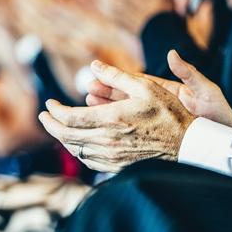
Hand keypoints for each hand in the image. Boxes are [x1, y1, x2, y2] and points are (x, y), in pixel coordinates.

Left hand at [38, 60, 195, 172]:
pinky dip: (78, 150)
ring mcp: (112, 157)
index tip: (49, 103)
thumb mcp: (146, 87)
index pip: (69, 118)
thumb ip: (117, 76)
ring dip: (62, 138)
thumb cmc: (169, 113)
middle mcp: (108, 140)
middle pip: (66, 136)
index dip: (54, 111)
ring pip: (76, 150)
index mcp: (112, 119)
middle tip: (45, 116)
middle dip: (50, 125)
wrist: (187, 145)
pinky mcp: (118, 167)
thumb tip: (94, 65)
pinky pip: (89, 161)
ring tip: (58, 127)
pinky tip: (78, 142)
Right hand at [87, 50, 231, 129]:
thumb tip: (171, 54)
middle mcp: (159, 107)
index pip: (137, 83)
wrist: (227, 145)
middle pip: (127, 98)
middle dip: (106, 94)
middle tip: (86, 91)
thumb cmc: (221, 116)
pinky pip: (134, 133)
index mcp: (168, 93)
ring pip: (127, 116)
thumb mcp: (207, 91)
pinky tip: (102, 131)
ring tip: (88, 106)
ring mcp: (157, 122)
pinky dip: (118, 130)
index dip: (117, 79)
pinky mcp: (158, 136)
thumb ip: (189, 73)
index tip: (97, 73)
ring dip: (108, 111)